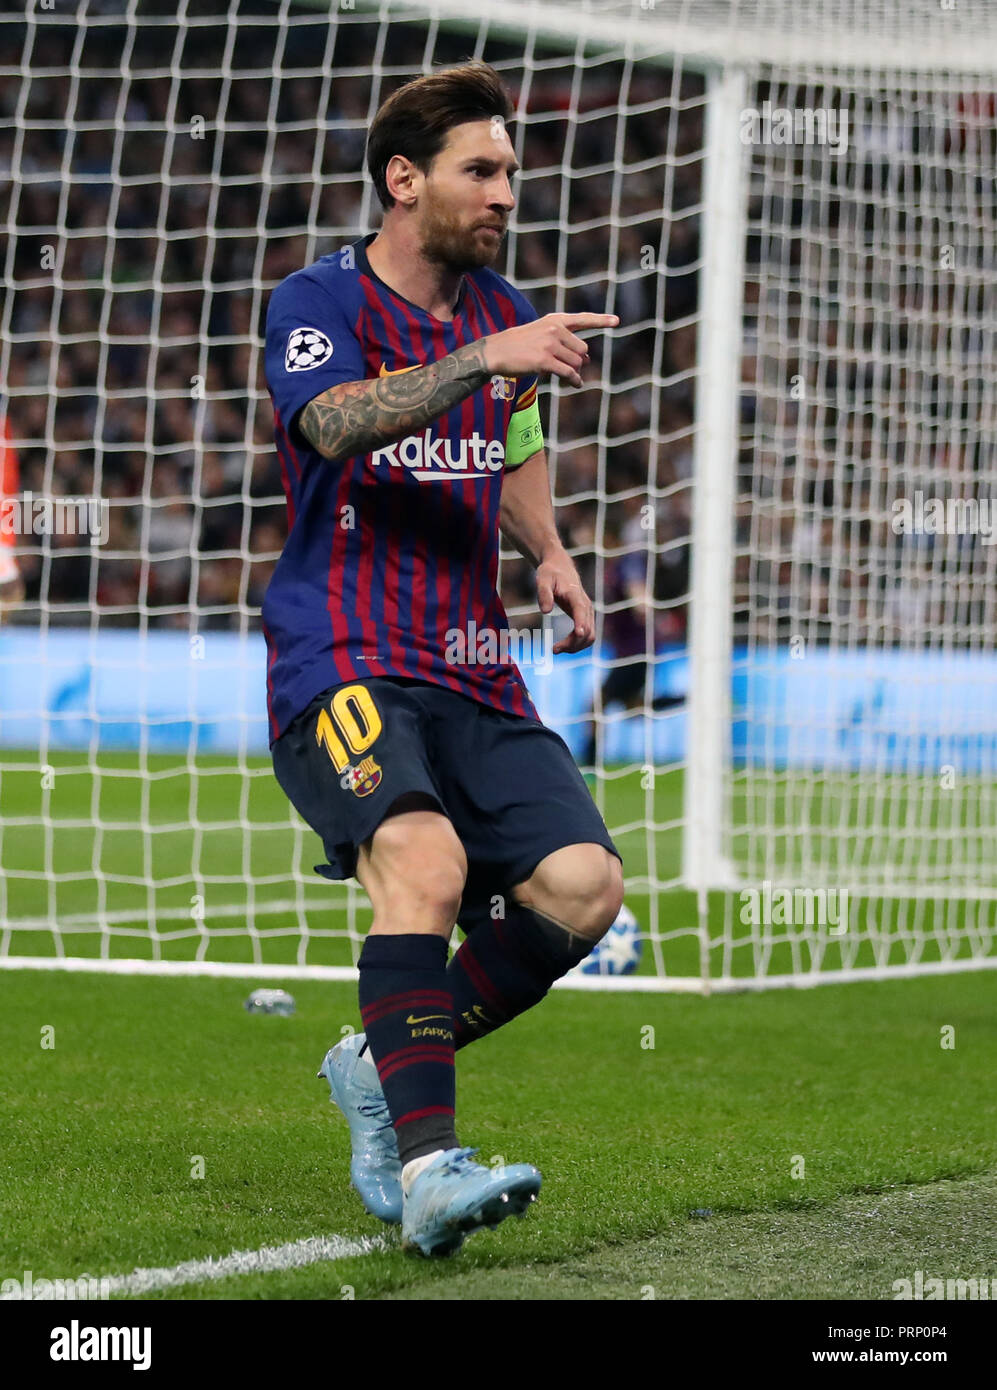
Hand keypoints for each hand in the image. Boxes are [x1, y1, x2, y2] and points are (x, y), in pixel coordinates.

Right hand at [484, 313, 618, 389]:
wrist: (496, 351)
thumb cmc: (518, 345)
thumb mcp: (541, 335)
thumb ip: (564, 342)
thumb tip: (586, 360)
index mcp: (554, 320)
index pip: (582, 319)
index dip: (601, 320)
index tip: (617, 321)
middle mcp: (554, 329)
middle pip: (582, 349)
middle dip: (580, 361)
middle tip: (572, 369)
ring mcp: (550, 344)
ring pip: (576, 363)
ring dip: (575, 373)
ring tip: (569, 378)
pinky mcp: (544, 360)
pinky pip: (568, 373)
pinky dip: (574, 380)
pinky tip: (574, 385)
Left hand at [536, 551, 594, 653]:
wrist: (560, 567)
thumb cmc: (550, 572)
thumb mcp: (543, 579)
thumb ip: (544, 593)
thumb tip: (545, 611)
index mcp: (575, 595)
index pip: (581, 610)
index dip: (581, 623)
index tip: (578, 634)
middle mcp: (585, 605)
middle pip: (587, 629)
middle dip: (573, 643)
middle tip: (554, 650)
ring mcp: (588, 612)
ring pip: (590, 635)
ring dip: (576, 647)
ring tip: (557, 650)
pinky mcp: (585, 617)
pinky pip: (588, 635)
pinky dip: (578, 644)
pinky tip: (564, 647)